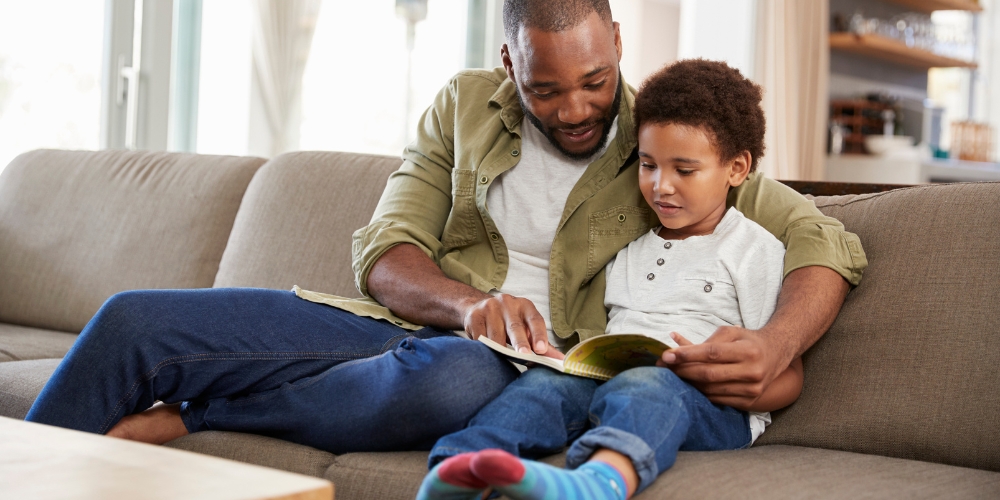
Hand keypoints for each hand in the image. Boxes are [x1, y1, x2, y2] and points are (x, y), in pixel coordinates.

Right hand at [462, 293, 560, 357]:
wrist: (478, 306)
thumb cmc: (509, 320)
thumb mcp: (525, 327)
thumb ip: (541, 343)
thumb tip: (560, 360)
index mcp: (525, 306)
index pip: (535, 320)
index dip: (539, 335)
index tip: (542, 349)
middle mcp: (507, 303)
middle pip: (515, 327)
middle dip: (520, 343)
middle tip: (525, 356)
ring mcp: (489, 308)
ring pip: (495, 336)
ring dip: (500, 351)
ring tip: (503, 360)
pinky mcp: (474, 316)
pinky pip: (480, 338)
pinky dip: (485, 349)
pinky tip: (487, 354)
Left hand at [657, 326, 787, 410]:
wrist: (776, 355)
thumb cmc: (748, 341)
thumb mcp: (732, 332)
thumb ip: (707, 340)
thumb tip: (676, 344)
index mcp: (748, 351)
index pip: (712, 353)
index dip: (688, 355)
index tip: (668, 355)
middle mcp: (752, 371)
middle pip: (709, 374)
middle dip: (682, 370)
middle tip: (664, 366)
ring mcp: (752, 389)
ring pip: (711, 390)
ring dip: (688, 383)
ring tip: (672, 375)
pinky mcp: (749, 401)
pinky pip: (717, 399)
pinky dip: (700, 392)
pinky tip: (688, 385)